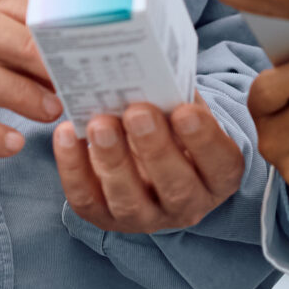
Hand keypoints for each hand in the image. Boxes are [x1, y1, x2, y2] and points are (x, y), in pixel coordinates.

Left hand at [53, 99, 246, 232]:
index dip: (204, 140)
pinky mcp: (104, 218)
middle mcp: (187, 205)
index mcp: (218, 177)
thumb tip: (155, 70)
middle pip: (176, 187)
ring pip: (129, 200)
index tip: (184, 111)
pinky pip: (87, 199)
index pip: (221, 165)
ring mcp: (145, 217)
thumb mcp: (187, 111)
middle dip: (154, 148)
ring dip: (113, 160)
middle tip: (137, 112)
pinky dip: (74, 168)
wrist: (150, 159)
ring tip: (100, 123)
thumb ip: (179, 97)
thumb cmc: (174, 128)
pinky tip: (67, 134)